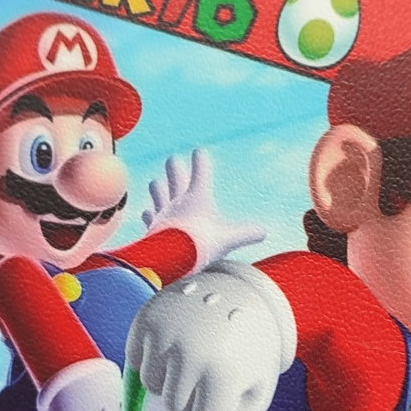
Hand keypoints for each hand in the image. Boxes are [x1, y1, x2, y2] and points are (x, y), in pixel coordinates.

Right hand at [126, 261, 295, 410]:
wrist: (241, 292)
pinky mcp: (146, 319)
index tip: (227, 384)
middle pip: (174, 407)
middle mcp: (190, 352)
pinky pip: (136, 360)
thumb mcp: (259, 388)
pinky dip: (152, 357)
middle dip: (190, 396)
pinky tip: (175, 342)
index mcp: (223, 371)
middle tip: (207, 370)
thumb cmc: (250, 348)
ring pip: (151, 385)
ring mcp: (165, 333)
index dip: (216, 405)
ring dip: (169, 377)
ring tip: (191, 354)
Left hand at [141, 148, 264, 266]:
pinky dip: (148, 213)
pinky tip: (148, 213)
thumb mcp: (228, 239)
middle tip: (173, 161)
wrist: (171, 259)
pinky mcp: (152, 225)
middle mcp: (178, 200)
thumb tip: (263, 232)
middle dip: (174, 166)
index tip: (199, 151)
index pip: (201, 170)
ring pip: (157, 190)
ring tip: (158, 184)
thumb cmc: (199, 245)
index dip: (200, 159)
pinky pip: (147, 215)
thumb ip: (246, 234)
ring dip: (158, 186)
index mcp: (198, 196)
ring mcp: (162, 211)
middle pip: (174, 173)